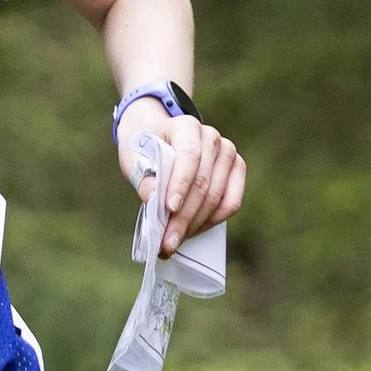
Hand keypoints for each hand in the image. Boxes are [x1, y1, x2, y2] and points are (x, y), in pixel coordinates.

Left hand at [119, 109, 244, 256]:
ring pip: (217, 197)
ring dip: (196, 224)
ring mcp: (228, 153)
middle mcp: (211, 138)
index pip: (188, 157)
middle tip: (167, 243)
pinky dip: (212, 221)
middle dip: (184, 217)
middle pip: (203, 183)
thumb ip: (144, 178)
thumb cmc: (144, 148)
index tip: (169, 209)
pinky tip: (192, 231)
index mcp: (186, 127)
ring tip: (175, 241)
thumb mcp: (133, 159)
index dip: (180, 184)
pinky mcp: (236, 170)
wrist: (157, 135)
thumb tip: (153, 201)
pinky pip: (231, 202)